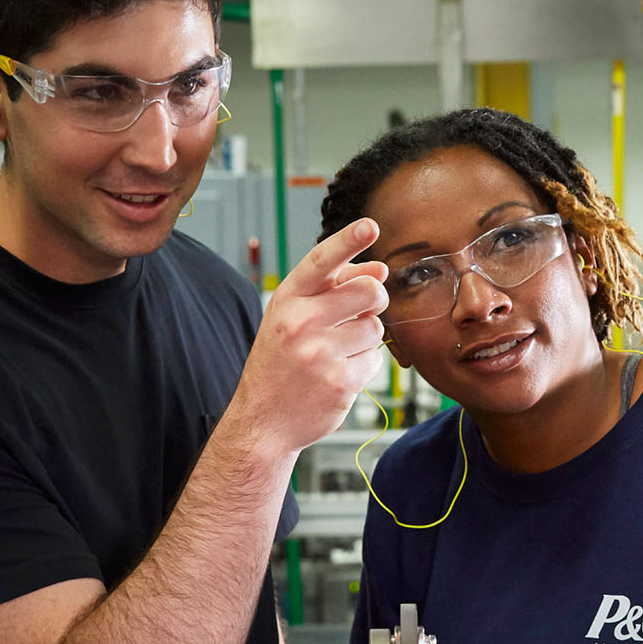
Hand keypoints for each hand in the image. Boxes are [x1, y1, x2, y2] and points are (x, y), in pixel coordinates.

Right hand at [232, 218, 389, 453]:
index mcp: (286, 299)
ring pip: (376, 327)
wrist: (263, 419)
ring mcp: (320, 354)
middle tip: (361, 311)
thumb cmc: (280, 361)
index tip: (371, 224)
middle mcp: (301, 323)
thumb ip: (331, 290)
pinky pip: (375, 360)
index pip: (322, 262)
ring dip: (366, 338)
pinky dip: (363, 366)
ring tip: (337, 351)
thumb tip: (379, 270)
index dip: (348, 240)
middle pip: (369, 292)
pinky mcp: (340, 382)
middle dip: (375, 299)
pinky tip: (337, 374)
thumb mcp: (291, 317)